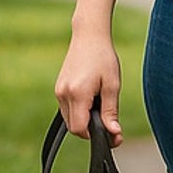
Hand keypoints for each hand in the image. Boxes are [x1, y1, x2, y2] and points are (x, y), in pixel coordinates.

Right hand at [54, 30, 122, 145]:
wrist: (89, 36)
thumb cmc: (103, 58)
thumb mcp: (112, 85)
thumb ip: (110, 111)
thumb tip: (113, 132)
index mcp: (77, 93)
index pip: (80, 129)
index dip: (96, 135)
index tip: (112, 133)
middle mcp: (64, 94)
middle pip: (74, 128)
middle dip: (91, 130)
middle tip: (111, 123)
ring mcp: (59, 91)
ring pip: (70, 120)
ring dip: (85, 120)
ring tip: (101, 104)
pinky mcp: (59, 88)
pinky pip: (68, 109)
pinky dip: (80, 111)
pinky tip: (92, 100)